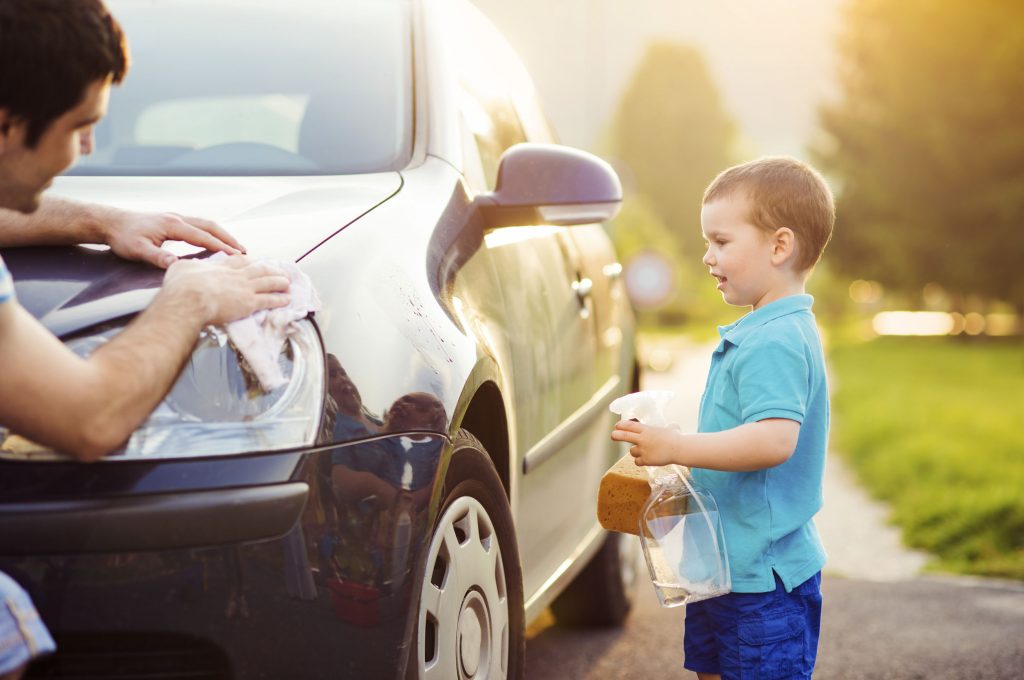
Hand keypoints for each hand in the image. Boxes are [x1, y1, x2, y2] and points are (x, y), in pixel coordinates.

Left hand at [104, 210, 245, 267]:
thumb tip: (177, 264)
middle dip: (229, 239)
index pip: (203, 237)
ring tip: (235, 247)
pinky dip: (212, 232)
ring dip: (222, 234)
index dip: (221, 247)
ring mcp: (176, 218)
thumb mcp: (138, 250)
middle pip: (211, 226)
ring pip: (206, 224)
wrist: (111, 222)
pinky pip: (199, 225)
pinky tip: (215, 241)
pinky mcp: (173, 220)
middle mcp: (178, 218)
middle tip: (244, 251)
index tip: (236, 257)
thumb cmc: (123, 237)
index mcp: (173, 225)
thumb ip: (158, 257)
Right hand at [161, 256, 290, 325]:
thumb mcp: (181, 268)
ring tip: (287, 282)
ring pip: (268, 282)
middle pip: (259, 269)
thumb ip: (188, 266)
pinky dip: (280, 299)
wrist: (189, 299)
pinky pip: (269, 300)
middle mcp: (236, 276)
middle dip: (271, 270)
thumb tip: (182, 265)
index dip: (248, 261)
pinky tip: (286, 299)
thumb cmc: (181, 287)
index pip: (238, 261)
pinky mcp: (249, 303)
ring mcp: (244, 288)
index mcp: (220, 267)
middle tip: (279, 271)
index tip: (253, 261)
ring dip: (280, 282)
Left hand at [610, 420, 682, 466]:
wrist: (679, 449)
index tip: (617, 426)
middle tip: (612, 435)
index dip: (622, 425)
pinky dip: (641, 461)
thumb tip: (674, 428)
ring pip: (632, 451)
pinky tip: (648, 459)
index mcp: (647, 430)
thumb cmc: (677, 438)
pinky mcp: (646, 460)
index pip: (630, 425)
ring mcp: (643, 450)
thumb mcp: (671, 429)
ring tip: (647, 451)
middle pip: (625, 436)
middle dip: (616, 435)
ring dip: (636, 451)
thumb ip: (667, 428)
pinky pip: (637, 461)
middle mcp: (643, 439)